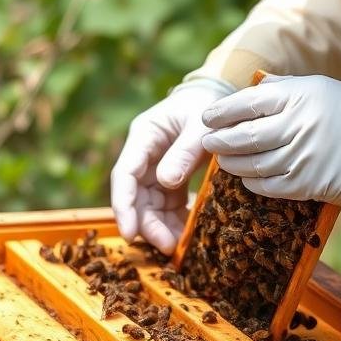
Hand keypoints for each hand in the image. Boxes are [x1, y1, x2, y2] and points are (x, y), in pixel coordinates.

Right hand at [110, 77, 233, 252]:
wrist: (217, 95)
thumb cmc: (207, 104)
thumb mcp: (200, 125)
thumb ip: (185, 151)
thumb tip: (166, 181)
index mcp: (143, 135)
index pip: (125, 175)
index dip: (124, 205)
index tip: (129, 233)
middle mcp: (144, 154)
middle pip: (136, 195)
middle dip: (147, 223)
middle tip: (167, 245)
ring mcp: (156, 167)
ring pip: (150, 204)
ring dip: (160, 226)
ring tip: (177, 245)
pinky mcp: (171, 176)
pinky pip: (168, 203)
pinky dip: (174, 219)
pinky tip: (185, 232)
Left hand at [201, 75, 340, 219]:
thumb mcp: (324, 89)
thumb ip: (285, 89)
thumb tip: (252, 90)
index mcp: (301, 95)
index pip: (248, 102)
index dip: (222, 111)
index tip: (206, 117)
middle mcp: (299, 123)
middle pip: (245, 134)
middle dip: (219, 139)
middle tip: (206, 141)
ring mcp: (303, 156)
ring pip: (253, 163)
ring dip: (231, 163)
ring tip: (222, 160)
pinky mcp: (309, 184)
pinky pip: (268, 185)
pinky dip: (252, 182)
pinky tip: (245, 178)